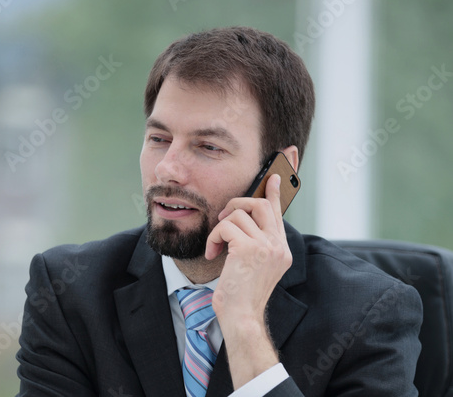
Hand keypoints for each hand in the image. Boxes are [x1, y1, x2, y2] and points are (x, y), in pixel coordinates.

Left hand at [205, 174, 292, 387]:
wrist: (241, 316)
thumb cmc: (242, 293)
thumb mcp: (254, 266)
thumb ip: (255, 242)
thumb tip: (243, 220)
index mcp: (281, 249)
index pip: (278, 213)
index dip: (274, 193)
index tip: (274, 177)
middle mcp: (278, 245)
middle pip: (260, 205)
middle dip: (238, 203)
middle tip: (224, 217)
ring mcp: (266, 246)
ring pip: (238, 215)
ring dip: (220, 228)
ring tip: (216, 247)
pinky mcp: (249, 248)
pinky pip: (225, 227)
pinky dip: (214, 238)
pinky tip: (213, 253)